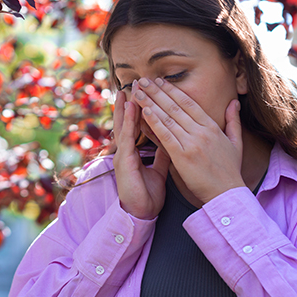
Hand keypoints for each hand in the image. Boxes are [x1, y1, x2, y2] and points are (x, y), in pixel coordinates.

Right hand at [112, 89, 170, 219]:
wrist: (141, 213)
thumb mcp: (159, 169)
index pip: (138, 125)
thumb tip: (173, 139)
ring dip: (126, 106)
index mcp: (135, 151)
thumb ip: (164, 153)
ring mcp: (123, 154)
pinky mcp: (123, 161)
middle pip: (128, 121)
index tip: (148, 91)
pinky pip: (126, 137)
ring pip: (124, 125)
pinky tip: (131, 108)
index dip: (142, 108)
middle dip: (132, 102)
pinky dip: (128, 121)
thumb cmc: (148, 194)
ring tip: (130, 88)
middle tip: (135, 82)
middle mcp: (127, 150)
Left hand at [133, 77, 244, 203]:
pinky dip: (154, 122)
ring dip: (151, 103)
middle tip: (143, 80)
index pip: (189, 103)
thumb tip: (234, 103)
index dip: (173, 91)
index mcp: (212, 127)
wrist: (227, 193)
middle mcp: (202, 131)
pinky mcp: (183, 156)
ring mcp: (192, 143)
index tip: (160, 81)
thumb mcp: (236, 143)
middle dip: (157, 92)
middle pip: (175, 107)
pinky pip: (166, 135)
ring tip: (138, 91)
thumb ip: (233, 121)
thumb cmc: (229, 170)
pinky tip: (144, 111)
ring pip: (168, 118)